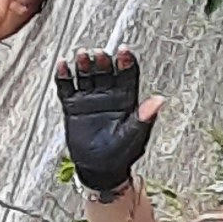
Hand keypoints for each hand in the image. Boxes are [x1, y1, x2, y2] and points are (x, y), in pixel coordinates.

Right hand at [56, 49, 159, 192]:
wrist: (100, 170)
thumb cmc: (121, 154)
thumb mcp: (135, 135)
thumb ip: (145, 117)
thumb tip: (159, 101)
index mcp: (126, 99)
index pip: (127, 75)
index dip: (126, 61)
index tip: (124, 51)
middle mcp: (108, 95)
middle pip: (105, 71)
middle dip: (103, 61)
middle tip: (100, 53)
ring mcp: (90, 99)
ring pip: (87, 75)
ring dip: (84, 64)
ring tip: (82, 55)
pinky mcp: (74, 106)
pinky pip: (68, 88)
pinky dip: (64, 77)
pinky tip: (63, 66)